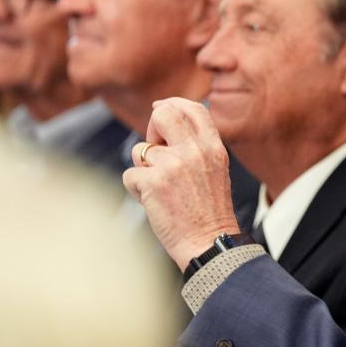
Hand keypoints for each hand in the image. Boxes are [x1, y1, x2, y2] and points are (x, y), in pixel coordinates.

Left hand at [122, 97, 239, 269]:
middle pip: (163, 114)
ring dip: (144, 170)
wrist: (210, 243)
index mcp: (213, 148)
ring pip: (140, 150)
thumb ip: (197, 146)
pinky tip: (156, 203)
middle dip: (152, 127)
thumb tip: (166, 123)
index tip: (161, 108)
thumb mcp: (215, 170)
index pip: (193, 108)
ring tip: (162, 190)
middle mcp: (194, 152)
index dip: (173, 104)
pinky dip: (137, 190)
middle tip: (156, 148)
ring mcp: (173, 166)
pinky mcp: (153, 183)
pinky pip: (130, 175)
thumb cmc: (209, 212)